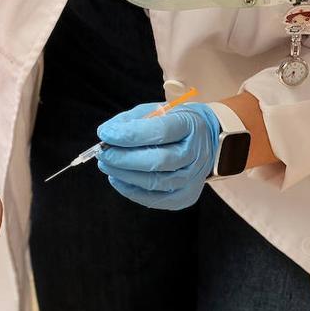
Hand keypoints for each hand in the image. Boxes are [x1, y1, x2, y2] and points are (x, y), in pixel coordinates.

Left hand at [95, 102, 220, 210]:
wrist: (206, 140)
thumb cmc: (173, 122)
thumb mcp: (156, 111)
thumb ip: (131, 120)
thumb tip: (106, 133)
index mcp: (189, 126)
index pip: (160, 131)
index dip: (129, 134)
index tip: (105, 134)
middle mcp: (196, 153)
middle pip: (158, 161)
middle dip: (124, 158)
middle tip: (103, 153)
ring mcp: (193, 178)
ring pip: (155, 182)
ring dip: (124, 175)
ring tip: (106, 165)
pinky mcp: (186, 196)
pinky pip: (156, 199)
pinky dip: (132, 191)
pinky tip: (117, 179)